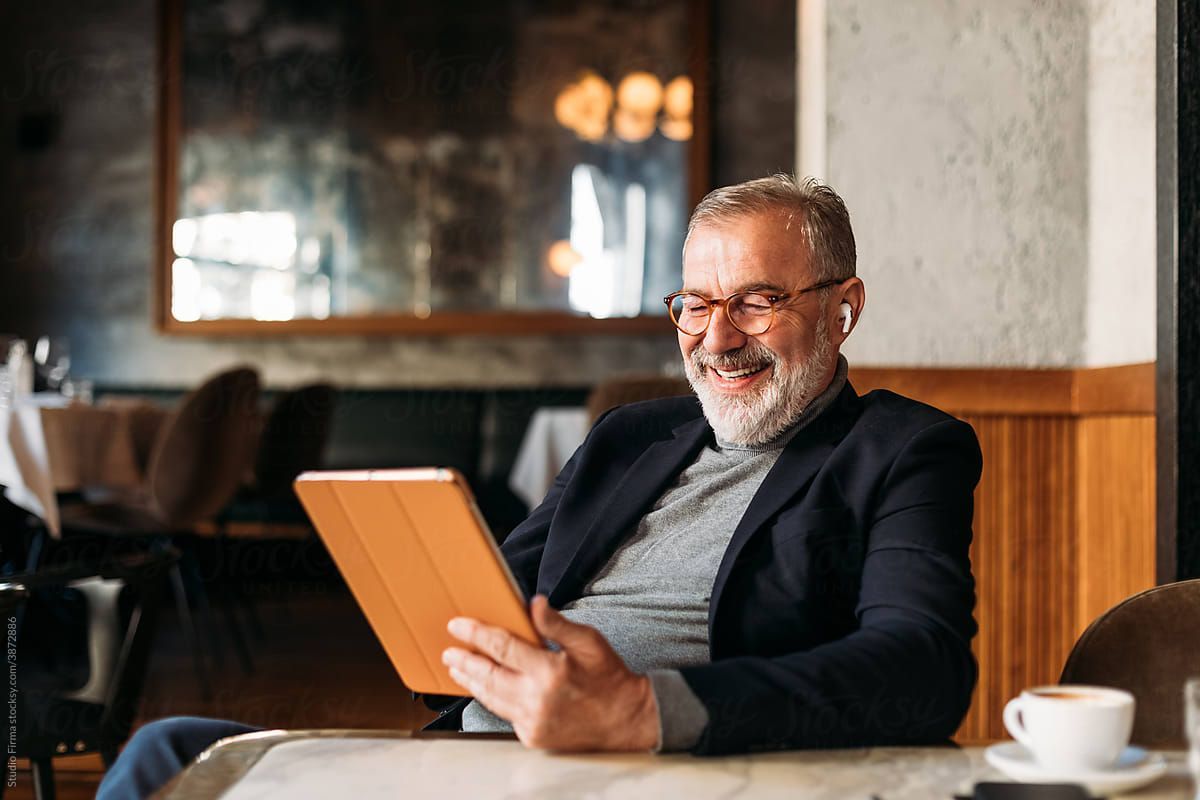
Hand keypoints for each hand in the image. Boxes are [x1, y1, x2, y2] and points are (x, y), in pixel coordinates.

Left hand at [442, 595, 658, 751]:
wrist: (625, 720)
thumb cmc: (608, 677)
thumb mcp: (588, 642)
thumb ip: (556, 624)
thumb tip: (533, 602)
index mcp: (549, 671)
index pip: (501, 647)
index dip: (476, 634)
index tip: (458, 626)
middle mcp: (536, 699)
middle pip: (488, 675)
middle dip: (465, 660)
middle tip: (449, 650)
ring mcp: (533, 721)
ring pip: (491, 697)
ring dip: (472, 681)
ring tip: (458, 668)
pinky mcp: (533, 736)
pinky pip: (505, 713)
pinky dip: (491, 698)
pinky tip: (485, 688)